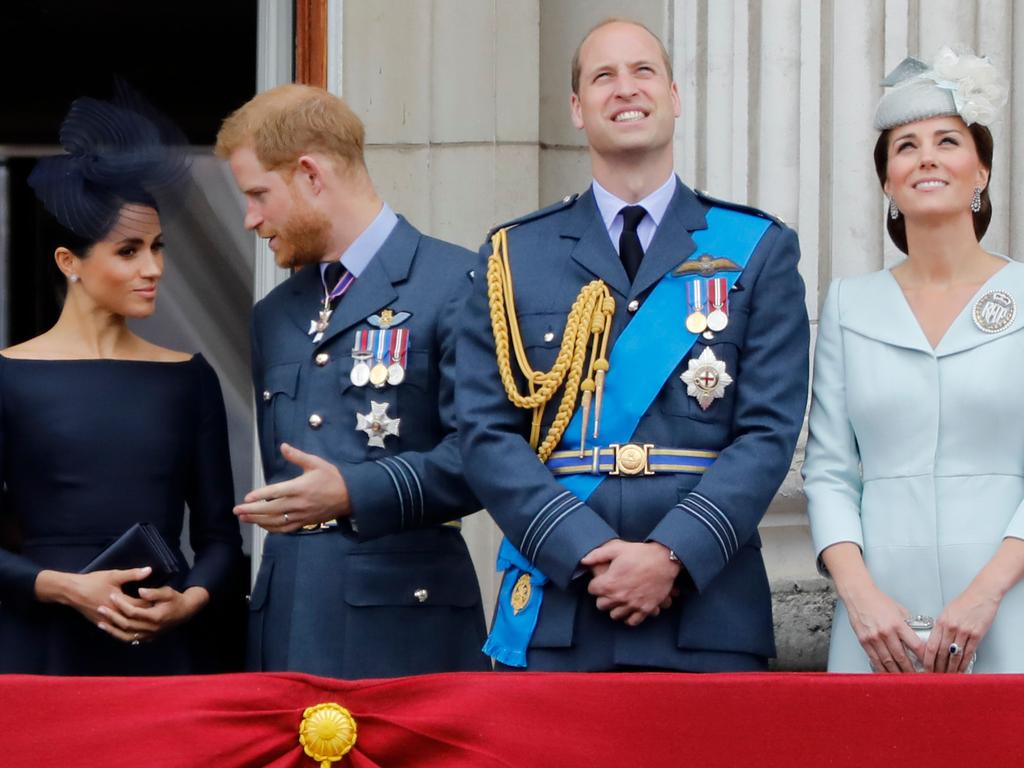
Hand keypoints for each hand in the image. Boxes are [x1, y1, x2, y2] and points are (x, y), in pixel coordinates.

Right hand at [35, 567, 154, 639]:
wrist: (71, 592)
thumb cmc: (93, 582)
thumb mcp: (114, 575)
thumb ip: (133, 574)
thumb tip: (150, 570)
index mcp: (120, 602)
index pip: (141, 606)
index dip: (152, 604)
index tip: (164, 602)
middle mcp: (114, 615)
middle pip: (135, 619)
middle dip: (147, 616)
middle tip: (160, 612)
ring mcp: (107, 622)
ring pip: (126, 629)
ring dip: (138, 626)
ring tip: (150, 622)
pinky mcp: (101, 624)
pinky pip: (116, 632)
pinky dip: (126, 632)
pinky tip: (135, 631)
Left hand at [99, 585, 210, 643]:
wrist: (185, 612)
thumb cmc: (176, 600)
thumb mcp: (168, 592)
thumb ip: (153, 592)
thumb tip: (140, 591)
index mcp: (155, 617)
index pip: (133, 612)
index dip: (121, 604)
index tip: (112, 595)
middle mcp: (151, 629)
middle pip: (127, 625)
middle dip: (112, 616)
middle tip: (100, 608)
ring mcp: (149, 635)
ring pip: (126, 636)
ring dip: (112, 630)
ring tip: (100, 623)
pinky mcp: (148, 638)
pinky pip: (130, 640)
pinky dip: (119, 636)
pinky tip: (111, 631)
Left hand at [234, 443, 349, 531]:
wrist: (351, 497)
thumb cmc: (333, 478)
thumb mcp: (316, 463)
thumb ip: (297, 456)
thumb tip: (283, 446)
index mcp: (300, 487)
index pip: (276, 493)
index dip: (260, 496)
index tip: (247, 497)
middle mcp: (299, 503)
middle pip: (271, 509)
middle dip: (252, 510)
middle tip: (236, 510)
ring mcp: (301, 515)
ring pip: (276, 521)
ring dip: (258, 520)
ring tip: (244, 518)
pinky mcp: (305, 522)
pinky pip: (285, 528)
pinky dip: (271, 528)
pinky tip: (262, 525)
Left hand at [581, 540, 680, 625]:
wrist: (664, 560)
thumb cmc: (640, 553)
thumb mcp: (617, 549)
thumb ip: (597, 555)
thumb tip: (583, 561)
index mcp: (609, 583)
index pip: (592, 590)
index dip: (595, 584)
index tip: (601, 580)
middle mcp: (619, 597)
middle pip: (601, 605)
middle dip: (602, 597)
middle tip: (609, 590)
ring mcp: (633, 605)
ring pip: (615, 615)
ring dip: (614, 607)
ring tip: (618, 599)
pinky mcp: (645, 609)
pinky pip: (632, 621)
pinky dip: (629, 616)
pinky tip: (629, 608)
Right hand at [840, 583, 922, 672]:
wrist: (858, 595)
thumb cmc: (877, 600)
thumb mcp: (899, 609)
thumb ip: (907, 624)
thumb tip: (915, 635)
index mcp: (898, 624)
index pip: (916, 646)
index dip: (924, 658)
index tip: (929, 666)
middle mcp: (886, 632)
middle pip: (902, 658)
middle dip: (911, 671)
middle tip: (918, 678)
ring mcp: (874, 638)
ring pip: (888, 662)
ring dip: (897, 673)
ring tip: (904, 680)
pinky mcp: (864, 641)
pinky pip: (875, 659)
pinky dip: (882, 669)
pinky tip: (887, 674)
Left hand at [924, 583, 999, 672]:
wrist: (981, 595)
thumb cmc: (963, 603)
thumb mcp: (946, 613)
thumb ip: (940, 628)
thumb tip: (935, 643)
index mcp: (940, 622)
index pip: (931, 645)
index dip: (927, 660)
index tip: (925, 668)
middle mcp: (950, 627)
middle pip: (941, 653)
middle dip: (937, 667)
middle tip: (935, 676)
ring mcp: (964, 632)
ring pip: (954, 655)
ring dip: (950, 669)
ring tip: (947, 677)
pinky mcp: (976, 635)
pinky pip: (968, 653)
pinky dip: (964, 664)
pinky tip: (961, 670)